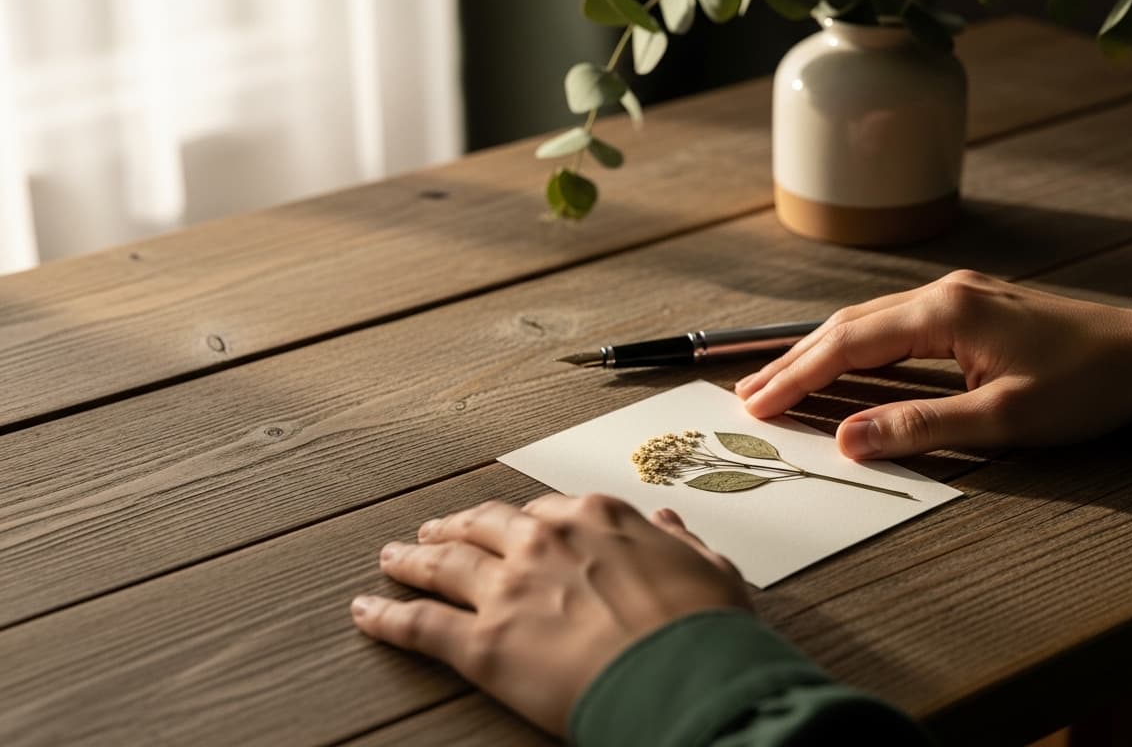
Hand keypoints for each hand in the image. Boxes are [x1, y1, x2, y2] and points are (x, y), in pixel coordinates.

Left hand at [350, 494, 749, 735]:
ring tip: (391, 558)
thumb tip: (668, 522)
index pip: (544, 510)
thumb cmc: (706, 628)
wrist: (685, 676)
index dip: (522, 521)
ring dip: (410, 560)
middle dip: (454, 527)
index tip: (512, 526)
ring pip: (442, 566)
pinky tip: (365, 612)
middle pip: (483, 526)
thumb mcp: (709, 568)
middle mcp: (543, 541)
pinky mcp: (483, 644)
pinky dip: (387, 617)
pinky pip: (420, 625)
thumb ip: (680, 542)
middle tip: (434, 532)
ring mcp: (508, 589)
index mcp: (597, 517)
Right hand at [736, 270, 1131, 457]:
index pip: (848, 345)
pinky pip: (891, 324)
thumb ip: (921, 427)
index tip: (757, 405)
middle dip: (794, 362)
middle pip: (846, 326)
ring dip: (819, 352)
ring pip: (866, 322)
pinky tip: (839, 364)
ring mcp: (955, 296)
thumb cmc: (1086, 387)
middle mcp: (942, 293)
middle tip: (749, 396)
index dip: (798, 377)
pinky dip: (854, 347)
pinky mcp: (968, 308)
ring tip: (779, 383)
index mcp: (945, 313)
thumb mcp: (1005, 420)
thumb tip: (848, 441)